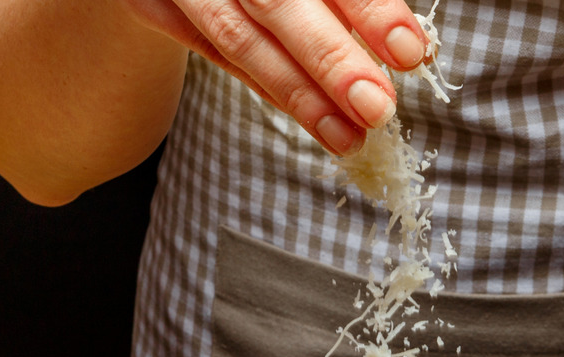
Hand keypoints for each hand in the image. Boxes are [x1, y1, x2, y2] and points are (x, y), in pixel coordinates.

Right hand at [118, 0, 428, 154]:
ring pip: (239, 39)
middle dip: (331, 61)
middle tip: (377, 108)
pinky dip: (264, 84)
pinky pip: (214, 51)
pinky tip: (307, 115)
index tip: (409, 52)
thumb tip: (404, 44)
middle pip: (277, 2)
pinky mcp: (153, 3)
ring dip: (298, 95)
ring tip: (348, 136)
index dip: (369, 8)